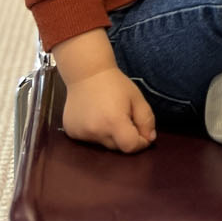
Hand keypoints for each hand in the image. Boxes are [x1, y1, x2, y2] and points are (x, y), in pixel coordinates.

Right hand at [51, 29, 155, 151]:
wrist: (86, 73)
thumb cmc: (115, 84)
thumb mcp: (137, 98)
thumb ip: (146, 120)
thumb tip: (149, 139)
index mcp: (113, 122)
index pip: (130, 146)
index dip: (140, 143)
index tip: (142, 133)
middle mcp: (95, 131)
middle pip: (117, 147)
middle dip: (125, 138)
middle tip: (124, 117)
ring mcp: (81, 133)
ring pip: (103, 144)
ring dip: (110, 136)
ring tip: (108, 115)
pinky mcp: (72, 132)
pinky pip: (90, 140)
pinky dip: (96, 133)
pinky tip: (95, 117)